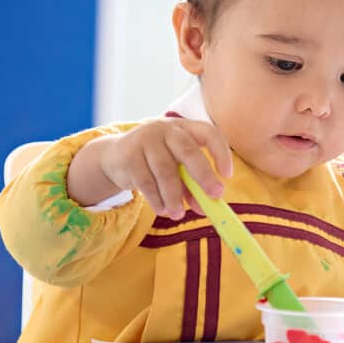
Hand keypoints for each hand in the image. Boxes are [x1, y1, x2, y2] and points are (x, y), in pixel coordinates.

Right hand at [97, 118, 231, 218]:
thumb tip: (205, 207)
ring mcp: (145, 139)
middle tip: (214, 196)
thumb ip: (191, 185)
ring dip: (175, 197)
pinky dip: (157, 200)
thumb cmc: (155, 162)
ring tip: (178, 214)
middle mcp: (166, 129)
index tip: (227, 176)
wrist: (116, 157)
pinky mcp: (128, 155)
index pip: (209, 133)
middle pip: (189, 151)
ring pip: (166, 172)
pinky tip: (162, 210)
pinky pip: (146, 182)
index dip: (221, 153)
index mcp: (184, 128)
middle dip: (204, 175)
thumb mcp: (176, 168)